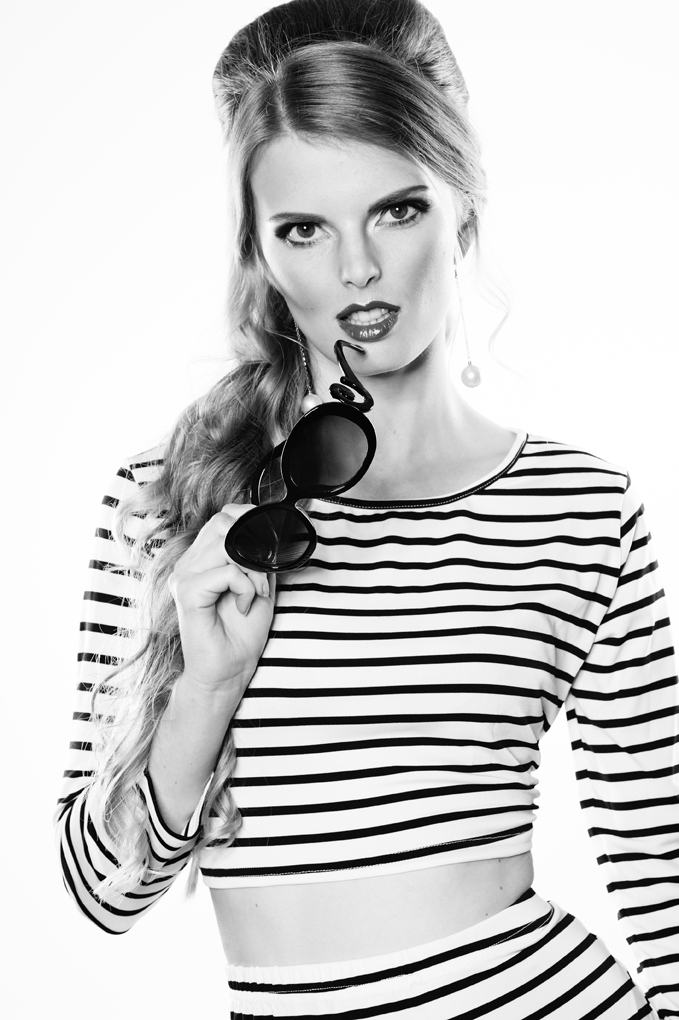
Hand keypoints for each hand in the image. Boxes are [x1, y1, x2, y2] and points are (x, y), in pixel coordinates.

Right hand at [167, 504, 274, 697]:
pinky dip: (245, 587)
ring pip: (227, 545)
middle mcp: (187, 564)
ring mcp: (183, 577)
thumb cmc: (241, 634)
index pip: (222, 516)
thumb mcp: (259, 585)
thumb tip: (270, 532)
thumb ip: (259, 557)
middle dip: (254, 546)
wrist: (228, 673)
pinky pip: (226, 572)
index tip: (268, 548)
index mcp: (201, 559)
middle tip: (262, 578)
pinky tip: (243, 606)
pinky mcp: (187, 593)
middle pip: (223, 523)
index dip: (249, 522)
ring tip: (254, 594)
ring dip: (253, 570)